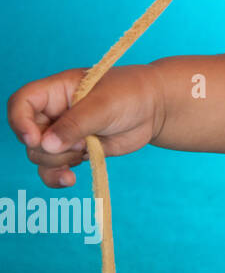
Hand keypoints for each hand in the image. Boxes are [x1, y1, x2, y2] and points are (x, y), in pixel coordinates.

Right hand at [7, 65, 164, 188]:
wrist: (155, 109)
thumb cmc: (131, 95)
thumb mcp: (104, 105)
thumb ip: (75, 124)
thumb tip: (45, 145)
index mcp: (56, 91)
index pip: (21, 103)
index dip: (20, 122)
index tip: (35, 138)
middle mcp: (54, 112)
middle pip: (29, 136)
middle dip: (49, 147)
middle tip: (80, 142)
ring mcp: (63, 133)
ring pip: (40, 155)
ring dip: (58, 161)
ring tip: (86, 150)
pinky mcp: (75, 151)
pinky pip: (53, 169)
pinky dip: (57, 177)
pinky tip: (70, 181)